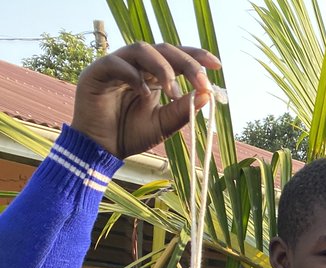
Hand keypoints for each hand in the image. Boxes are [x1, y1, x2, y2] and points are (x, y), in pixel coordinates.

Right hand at [72, 42, 220, 158]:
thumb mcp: (164, 125)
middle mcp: (136, 66)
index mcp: (153, 76)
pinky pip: (116, 63)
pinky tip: (145, 94)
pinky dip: (134, 76)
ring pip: (141, 49)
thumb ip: (182, 110)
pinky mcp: (97, 72)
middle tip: (202, 82)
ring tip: (172, 91)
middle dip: (186, 63)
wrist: (102, 150)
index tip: (217, 65)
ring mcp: (116, 66)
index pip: (176, 57)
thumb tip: (206, 95)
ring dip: (162, 67)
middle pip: (163, 49)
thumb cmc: (131, 135)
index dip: (196, 56)